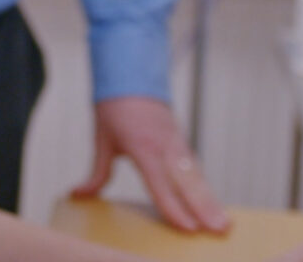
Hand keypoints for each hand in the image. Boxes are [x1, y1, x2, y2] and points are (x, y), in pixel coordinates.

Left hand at [70, 96, 230, 233]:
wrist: (131, 74)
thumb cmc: (114, 107)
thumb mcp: (102, 140)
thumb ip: (97, 173)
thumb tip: (79, 194)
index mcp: (143, 147)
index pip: (160, 183)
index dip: (174, 207)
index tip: (189, 227)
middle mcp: (164, 146)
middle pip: (186, 183)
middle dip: (204, 208)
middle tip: (219, 229)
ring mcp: (176, 143)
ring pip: (196, 176)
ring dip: (210, 200)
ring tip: (223, 223)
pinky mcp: (181, 141)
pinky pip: (195, 168)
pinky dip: (205, 186)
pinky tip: (213, 204)